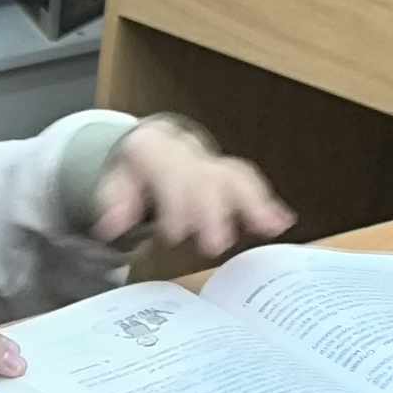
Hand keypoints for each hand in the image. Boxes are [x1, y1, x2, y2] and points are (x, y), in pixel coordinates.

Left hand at [94, 119, 292, 256]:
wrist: (149, 146)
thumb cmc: (131, 173)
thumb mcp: (112, 183)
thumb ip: (114, 204)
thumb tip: (109, 227)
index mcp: (154, 150)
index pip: (169, 175)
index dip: (174, 204)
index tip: (173, 235)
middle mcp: (188, 153)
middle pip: (206, 179)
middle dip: (212, 213)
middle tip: (215, 246)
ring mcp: (212, 161)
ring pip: (235, 176)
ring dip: (253, 203)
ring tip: (270, 227)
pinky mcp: (229, 172)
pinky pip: (250, 182)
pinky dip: (266, 202)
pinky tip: (283, 222)